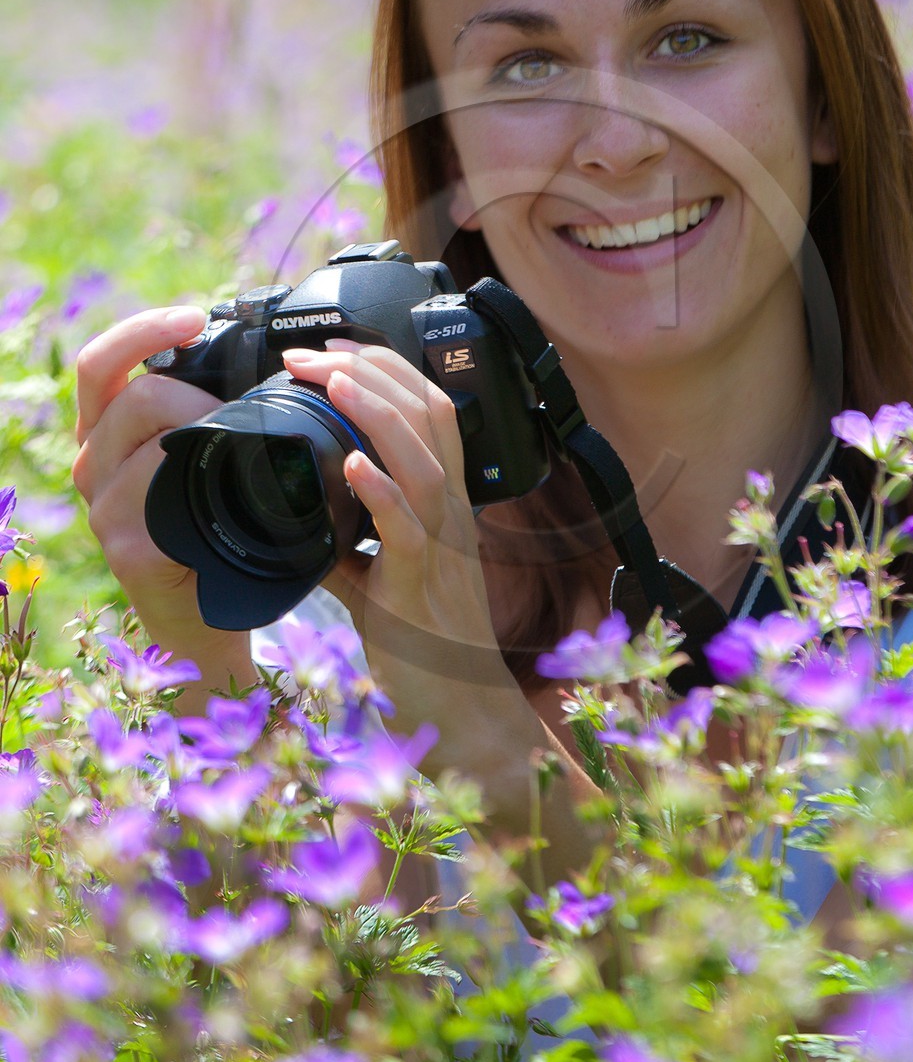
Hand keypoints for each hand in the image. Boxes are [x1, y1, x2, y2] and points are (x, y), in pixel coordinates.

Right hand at [72, 306, 254, 687]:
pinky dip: (193, 474)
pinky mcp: (126, 547)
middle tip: (239, 407)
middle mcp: (93, 464)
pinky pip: (153, 491)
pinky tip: (227, 483)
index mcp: (108, 434)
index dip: (143, 330)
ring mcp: (103, 508)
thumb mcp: (201, 460)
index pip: (101, 362)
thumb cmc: (218, 532)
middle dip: (192, 387)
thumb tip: (261, 360)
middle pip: (129, 392)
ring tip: (245, 444)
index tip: (193, 316)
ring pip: (141, 435)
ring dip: (201, 425)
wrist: (210, 619)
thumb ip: (206, 413)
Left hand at [281, 341, 514, 724]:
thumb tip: (298, 513)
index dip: (386, 369)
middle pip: (430, 415)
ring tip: (331, 381)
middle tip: (310, 355)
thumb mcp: (381, 576)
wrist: (465, 710)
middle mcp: (451, 513)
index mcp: (444, 504)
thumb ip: (346, 540)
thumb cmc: (425, 645)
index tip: (334, 351)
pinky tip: (350, 466)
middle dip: (371, 371)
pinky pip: (406, 527)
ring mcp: (440, 546)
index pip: (430, 410)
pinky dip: (378, 491)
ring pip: (424, 458)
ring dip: (375, 412)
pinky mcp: (419, 586)